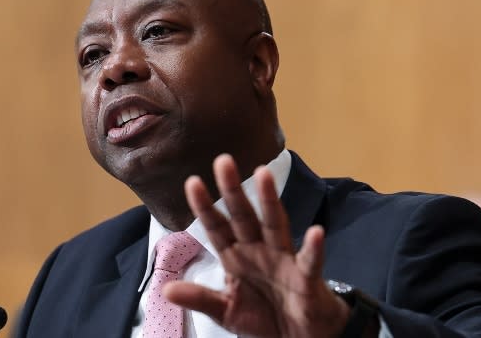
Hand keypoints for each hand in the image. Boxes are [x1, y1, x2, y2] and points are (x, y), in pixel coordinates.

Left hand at [164, 154, 351, 337]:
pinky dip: (313, 248)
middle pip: (243, 216)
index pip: (217, 227)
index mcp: (236, 257)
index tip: (192, 182)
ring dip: (269, 200)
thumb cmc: (263, 318)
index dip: (205, 207)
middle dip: (233, 190)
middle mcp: (258, 250)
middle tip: (222, 160)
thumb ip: (200, 298)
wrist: (299, 336)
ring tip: (263, 174)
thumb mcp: (225, 310)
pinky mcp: (306, 277)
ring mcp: (283, 260)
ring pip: (274, 224)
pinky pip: (309, 261)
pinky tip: (315, 232)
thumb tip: (165, 290)